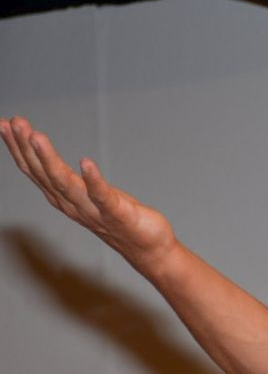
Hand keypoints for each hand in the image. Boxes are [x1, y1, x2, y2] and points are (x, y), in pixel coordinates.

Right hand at [1, 116, 177, 271]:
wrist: (148, 251)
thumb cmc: (119, 218)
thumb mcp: (87, 194)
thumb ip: (68, 178)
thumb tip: (51, 158)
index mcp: (64, 197)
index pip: (34, 170)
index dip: (17, 147)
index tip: (3, 123)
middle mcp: (72, 204)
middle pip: (43, 174)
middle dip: (26, 147)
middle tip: (14, 123)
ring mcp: (93, 211)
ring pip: (65, 183)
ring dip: (49, 159)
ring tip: (37, 136)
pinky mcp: (118, 215)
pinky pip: (102, 196)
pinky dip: (93, 179)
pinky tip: (86, 162)